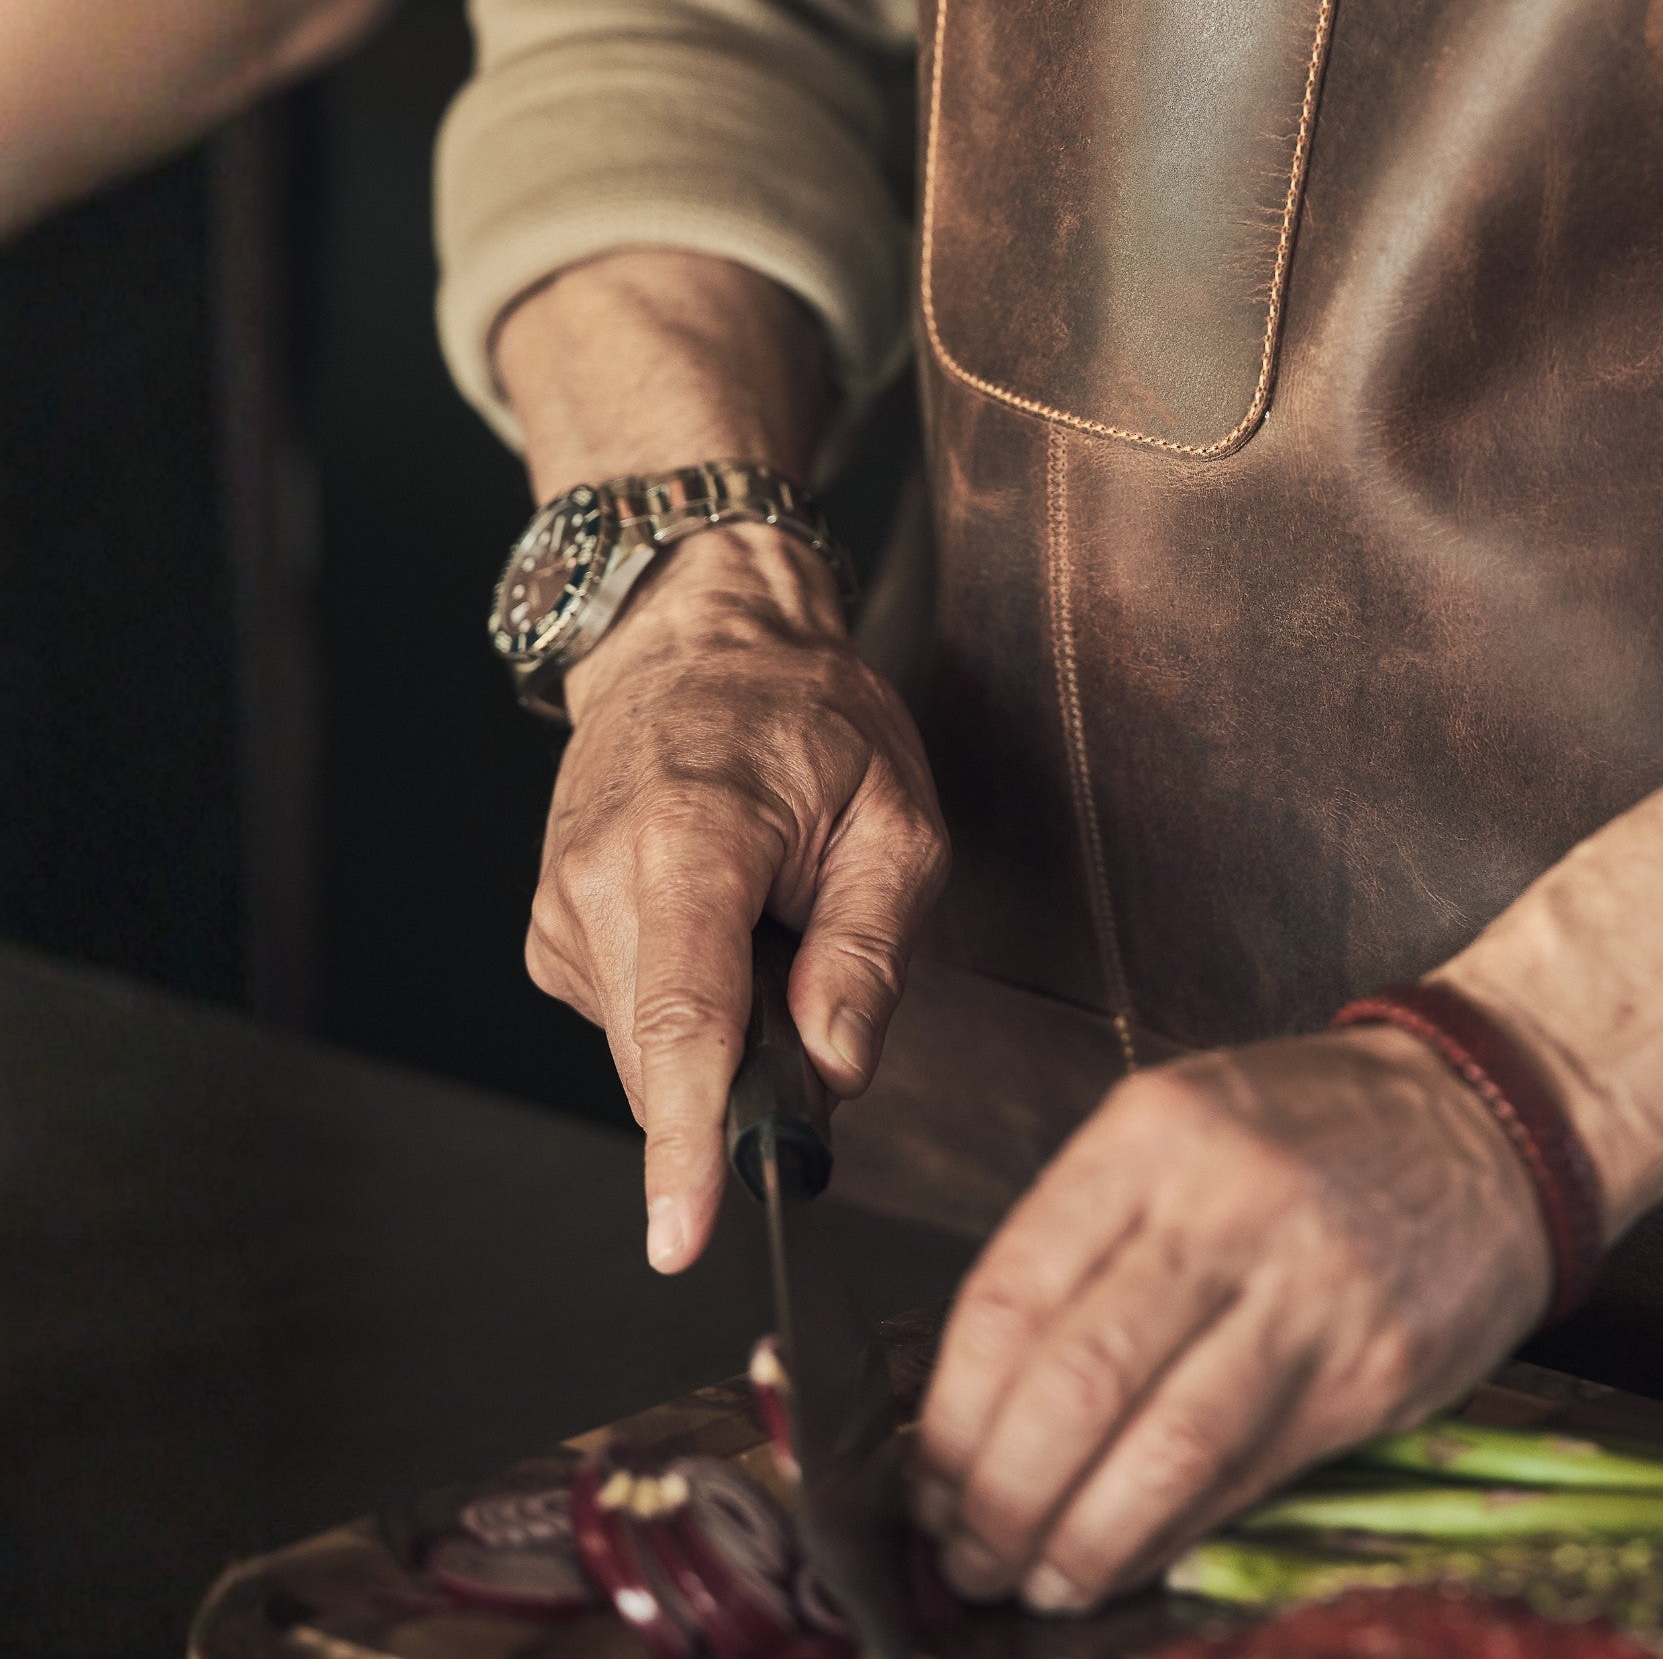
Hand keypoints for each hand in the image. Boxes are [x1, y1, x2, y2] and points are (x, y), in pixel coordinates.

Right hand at [523, 519, 946, 1271]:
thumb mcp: (894, 818)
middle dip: (751, 1069)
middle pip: (671, 1058)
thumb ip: (870, 951)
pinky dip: (693, 995)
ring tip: (766, 906)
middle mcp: (596, 884)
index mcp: (686, 846)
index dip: (687, 1143)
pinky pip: (638, 1016)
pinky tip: (720, 914)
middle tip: (812, 960)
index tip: (681, 1236)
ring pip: (657, 1048)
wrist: (698, 642)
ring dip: (729, 1020)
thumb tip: (836, 1070)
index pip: (683, 1024)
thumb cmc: (808, 717)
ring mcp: (560, 910)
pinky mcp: (552, 933)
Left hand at [912, 1025, 1549, 1613]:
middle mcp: (1223, 1201)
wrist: (1483, 1120)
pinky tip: (1123, 1564)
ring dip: (1076, 1541)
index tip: (925, 1477)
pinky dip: (1169, 1538)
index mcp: (1151, 1131)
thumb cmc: (1312, 1129)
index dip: (952, 1412)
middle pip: (1073, 1382)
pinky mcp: (1372, 1367)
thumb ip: (1092, 1236)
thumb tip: (986, 1398)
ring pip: (1159, 1447)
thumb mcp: (1184, 1130)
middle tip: (963, 1552)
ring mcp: (1306, 1286)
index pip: (1011, 1292)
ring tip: (1032, 1578)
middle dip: (998, 1496)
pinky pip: (1246, 1474)